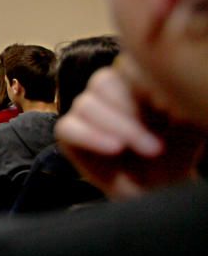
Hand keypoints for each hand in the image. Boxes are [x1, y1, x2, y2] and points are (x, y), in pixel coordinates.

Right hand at [56, 58, 204, 198]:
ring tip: (144, 150)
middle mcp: (107, 90)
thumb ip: (176, 103)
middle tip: (156, 145)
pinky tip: (114, 149)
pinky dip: (91, 137)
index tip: (166, 110)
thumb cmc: (172, 158)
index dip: (142, 83)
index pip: (127, 64)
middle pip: (103, 82)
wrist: (154, 192)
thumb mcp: (186, 129)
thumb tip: (163, 88)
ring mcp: (85, 109)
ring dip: (116, 127)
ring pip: (86, 103)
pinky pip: (68, 127)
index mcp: (133, 80)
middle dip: (130, 112)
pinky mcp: (68, 132)